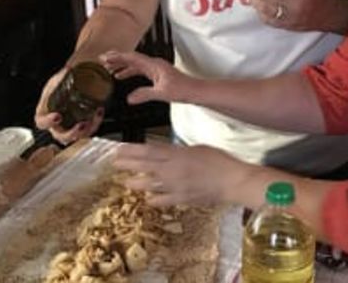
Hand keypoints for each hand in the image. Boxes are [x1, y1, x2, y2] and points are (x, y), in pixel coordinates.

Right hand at [33, 68, 104, 144]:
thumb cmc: (62, 81)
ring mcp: (69, 126)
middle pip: (61, 136)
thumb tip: (69, 71)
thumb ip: (62, 76)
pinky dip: (95, 123)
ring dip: (87, 131)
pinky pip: (88, 130)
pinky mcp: (82, 126)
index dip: (48, 122)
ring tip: (95, 116)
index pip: (41, 123)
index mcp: (45, 112)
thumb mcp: (59, 78)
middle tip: (81, 124)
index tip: (57, 116)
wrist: (74, 79)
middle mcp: (56, 123)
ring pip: (77, 137)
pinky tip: (99, 111)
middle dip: (72, 133)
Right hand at [100, 50, 192, 104]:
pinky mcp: (157, 74)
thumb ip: (144, 94)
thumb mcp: (161, 94)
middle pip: (132, 58)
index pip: (132, 58)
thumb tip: (129, 98)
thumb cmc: (183, 90)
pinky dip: (128, 72)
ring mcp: (155, 69)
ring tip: (108, 68)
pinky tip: (122, 77)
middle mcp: (154, 64)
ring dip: (121, 65)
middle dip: (117, 59)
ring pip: (134, 64)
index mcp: (154, 65)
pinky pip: (139, 70)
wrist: (195, 91)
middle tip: (102, 60)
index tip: (106, 57)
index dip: (117, 57)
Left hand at [112, 142, 249, 205]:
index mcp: (177, 154)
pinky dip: (154, 199)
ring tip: (127, 182)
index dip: (132, 150)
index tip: (119, 149)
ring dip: (136, 183)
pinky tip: (148, 199)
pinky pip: (162, 200)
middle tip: (115, 163)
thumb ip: (180, 151)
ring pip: (149, 184)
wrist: (232, 181)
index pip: (148, 150)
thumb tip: (168, 153)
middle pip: (144, 166)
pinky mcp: (181, 199)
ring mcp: (175, 186)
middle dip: (128, 164)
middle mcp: (172, 170)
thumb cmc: (220, 161)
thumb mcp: (198, 148)